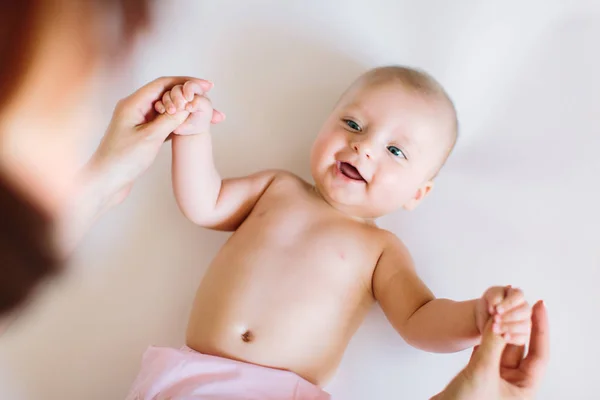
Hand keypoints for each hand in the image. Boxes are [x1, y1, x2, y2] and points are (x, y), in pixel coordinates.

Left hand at [87, 76, 223, 203]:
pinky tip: (192, 126)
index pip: (163, 84)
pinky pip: (163, 122)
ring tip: (207, 114)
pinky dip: (178, 123)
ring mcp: (137, 121)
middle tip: (210, 96)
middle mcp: (134, 108)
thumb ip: (170, 120)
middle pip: (166, 94)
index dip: (186, 82)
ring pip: (167, 109)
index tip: (206, 85)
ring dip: (185, 110)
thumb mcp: (151, 138)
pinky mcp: (141, 134)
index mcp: (132, 103)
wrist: (105, 182)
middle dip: (189, 95)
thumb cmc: (122, 160)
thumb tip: (188, 106)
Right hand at [434, 300, 548, 399]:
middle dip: (516, 325)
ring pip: (502, 347)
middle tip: (514, 303)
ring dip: (498, 330)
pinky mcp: (479, 375)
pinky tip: (485, 322)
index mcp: (524, 389)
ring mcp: (496, 379)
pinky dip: (485, 337)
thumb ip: (491, 344)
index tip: (538, 306)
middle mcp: (513, 384)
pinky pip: (487, 351)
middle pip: (520, 348)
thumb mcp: (482, 372)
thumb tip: (499, 319)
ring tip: (498, 309)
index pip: (539, 354)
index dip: (540, 328)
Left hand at [475, 286, 531, 345]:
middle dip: (510, 316)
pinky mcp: (523, 334)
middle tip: (495, 319)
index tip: (497, 309)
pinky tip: (504, 337)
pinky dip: (513, 338)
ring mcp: (526, 321)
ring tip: (494, 328)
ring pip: (525, 325)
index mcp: (516, 295)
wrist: (485, 318)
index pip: (519, 296)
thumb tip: (496, 308)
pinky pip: (523, 337)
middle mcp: (524, 307)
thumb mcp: (488, 296)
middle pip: (525, 310)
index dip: (509, 303)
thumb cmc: (488, 304)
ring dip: (509, 327)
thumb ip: (494, 297)